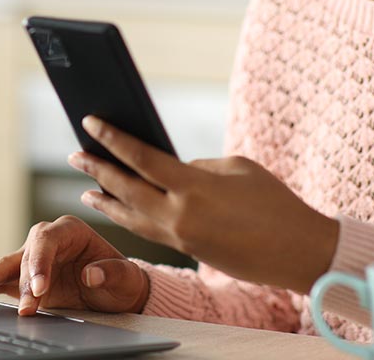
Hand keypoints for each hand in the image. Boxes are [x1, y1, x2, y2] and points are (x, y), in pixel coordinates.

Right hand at [0, 214, 150, 315]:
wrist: (116, 293)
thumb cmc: (120, 280)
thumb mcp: (125, 278)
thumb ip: (111, 272)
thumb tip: (92, 273)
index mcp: (69, 230)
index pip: (47, 241)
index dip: (40, 263)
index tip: (40, 290)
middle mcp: (45, 241)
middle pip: (22, 255)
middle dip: (20, 281)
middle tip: (25, 306)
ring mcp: (29, 260)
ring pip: (1, 268)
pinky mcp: (20, 280)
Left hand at [69, 115, 337, 293]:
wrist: (297, 250)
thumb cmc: (274, 201)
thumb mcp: (236, 168)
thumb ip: (197, 167)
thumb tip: (171, 171)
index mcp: (192, 186)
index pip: (140, 158)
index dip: (111, 139)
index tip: (90, 122)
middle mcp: (179, 215)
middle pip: (126, 190)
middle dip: (98, 170)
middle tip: (76, 156)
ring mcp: (181, 237)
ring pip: (131, 217)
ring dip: (107, 201)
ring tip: (87, 189)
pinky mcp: (189, 250)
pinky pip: (149, 231)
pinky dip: (129, 218)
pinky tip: (120, 210)